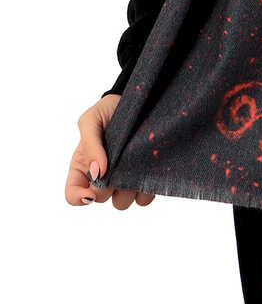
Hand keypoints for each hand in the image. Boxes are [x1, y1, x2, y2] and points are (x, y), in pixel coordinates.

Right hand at [65, 94, 156, 209]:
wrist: (138, 100)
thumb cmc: (107, 110)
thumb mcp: (90, 120)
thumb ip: (90, 144)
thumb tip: (98, 171)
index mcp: (83, 167)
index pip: (73, 195)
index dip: (79, 197)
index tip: (92, 191)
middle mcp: (102, 177)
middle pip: (100, 198)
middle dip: (108, 184)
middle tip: (117, 162)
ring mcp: (123, 180)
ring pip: (122, 203)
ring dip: (127, 188)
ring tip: (134, 164)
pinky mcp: (143, 179)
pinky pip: (144, 198)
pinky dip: (146, 188)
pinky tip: (147, 168)